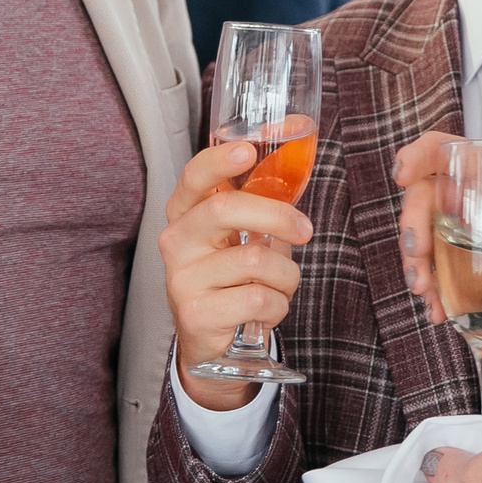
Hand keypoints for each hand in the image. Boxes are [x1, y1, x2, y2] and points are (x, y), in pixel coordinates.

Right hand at [157, 140, 311, 409]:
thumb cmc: (231, 275)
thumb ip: (263, 197)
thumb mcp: (241, 234)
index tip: (250, 150)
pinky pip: (257, 298)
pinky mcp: (195, 313)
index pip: (194, 176)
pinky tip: (267, 309)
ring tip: (281, 284)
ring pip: (255, 260)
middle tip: (305, 231)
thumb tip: (298, 145)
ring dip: (286, 274)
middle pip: (226, 209)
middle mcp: (176, 241)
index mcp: (185, 213)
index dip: (221, 159)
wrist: (209, 337)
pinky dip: (278, 305)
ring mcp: (181, 278)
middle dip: (278, 216)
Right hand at [390, 131, 481, 339]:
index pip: (451, 150)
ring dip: (415, 263)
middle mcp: (480, 199)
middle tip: (419, 252)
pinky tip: (438, 312)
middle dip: (412, 223)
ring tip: (424, 289)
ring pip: (426, 240)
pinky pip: (443, 277)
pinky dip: (434, 295)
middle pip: (426, 199)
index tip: (405, 174)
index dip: (421, 156)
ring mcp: (475, 236)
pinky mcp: (479, 270)